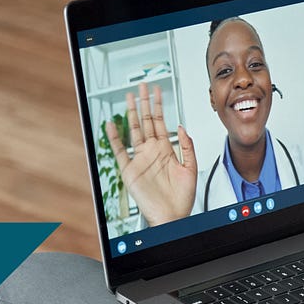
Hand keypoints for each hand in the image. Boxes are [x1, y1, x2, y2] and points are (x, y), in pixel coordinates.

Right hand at [106, 83, 196, 226]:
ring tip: (129, 98)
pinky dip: (114, 138)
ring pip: (133, 131)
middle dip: (144, 103)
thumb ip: (187, 146)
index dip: (159, 106)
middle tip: (142, 87)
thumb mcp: (191, 168)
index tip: (158, 91)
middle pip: (146, 121)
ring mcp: (140, 159)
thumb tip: (182, 127)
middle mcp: (152, 152)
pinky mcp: (130, 170)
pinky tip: (112, 125)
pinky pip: (120, 151)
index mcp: (166, 150)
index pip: (161, 122)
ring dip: (131, 114)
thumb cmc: (181, 197)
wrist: (172, 216)